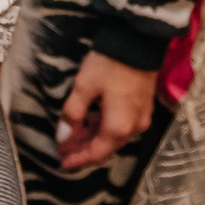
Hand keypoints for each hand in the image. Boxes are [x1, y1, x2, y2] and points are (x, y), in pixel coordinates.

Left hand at [55, 51, 158, 171]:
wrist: (137, 42)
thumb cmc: (110, 64)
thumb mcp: (84, 87)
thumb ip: (73, 114)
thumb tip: (63, 137)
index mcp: (118, 127)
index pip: (95, 154)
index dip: (77, 160)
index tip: (62, 163)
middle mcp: (133, 128)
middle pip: (106, 147)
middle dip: (83, 150)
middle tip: (64, 150)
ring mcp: (140, 117)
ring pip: (113, 136)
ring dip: (93, 138)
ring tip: (72, 136)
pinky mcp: (142, 106)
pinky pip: (121, 125)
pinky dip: (104, 128)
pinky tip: (90, 121)